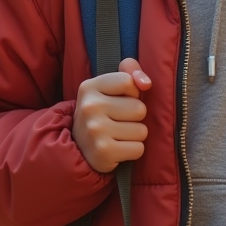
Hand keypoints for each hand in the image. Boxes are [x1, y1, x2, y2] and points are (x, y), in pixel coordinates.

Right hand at [72, 58, 151, 172]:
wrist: (78, 150)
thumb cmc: (101, 114)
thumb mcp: (108, 88)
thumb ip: (129, 72)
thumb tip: (146, 83)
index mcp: (89, 87)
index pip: (128, 81)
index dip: (132, 93)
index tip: (120, 100)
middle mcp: (90, 107)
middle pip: (139, 108)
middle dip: (134, 118)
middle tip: (117, 122)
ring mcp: (96, 130)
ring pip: (141, 131)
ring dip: (134, 136)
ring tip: (117, 136)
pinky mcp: (104, 152)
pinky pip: (139, 149)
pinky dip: (132, 151)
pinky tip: (118, 149)